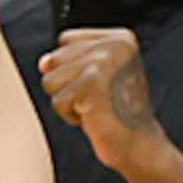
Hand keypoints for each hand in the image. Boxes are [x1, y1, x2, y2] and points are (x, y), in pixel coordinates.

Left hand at [39, 28, 174, 179]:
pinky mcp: (91, 86)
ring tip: (95, 105)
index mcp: (122, 39)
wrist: (139, 143)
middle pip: (55, 58)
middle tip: (100, 97)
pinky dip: (71, 115)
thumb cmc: (119, 111)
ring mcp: (103, 64)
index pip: (66, 40)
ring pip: (51, 79)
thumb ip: (71, 58)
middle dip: (69, 84)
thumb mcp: (101, 73)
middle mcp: (115, 46)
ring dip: (68, 99)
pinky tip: (94, 116)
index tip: (101, 82)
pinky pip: (57, 100)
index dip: (74, 65)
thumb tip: (43, 63)